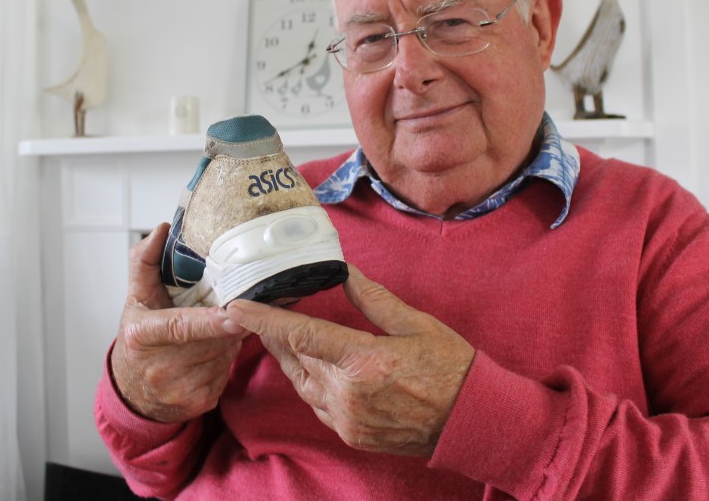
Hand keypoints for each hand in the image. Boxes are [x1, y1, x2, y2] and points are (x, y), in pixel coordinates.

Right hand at [110, 223, 245, 422]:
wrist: (132, 390)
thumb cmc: (139, 337)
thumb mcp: (137, 298)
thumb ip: (145, 261)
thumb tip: (162, 229)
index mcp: (141, 336)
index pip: (180, 327)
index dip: (209, 321)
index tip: (233, 314)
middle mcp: (158, 368)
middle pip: (211, 339)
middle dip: (223, 323)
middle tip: (221, 312)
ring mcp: (177, 390)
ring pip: (223, 355)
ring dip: (225, 341)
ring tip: (210, 334)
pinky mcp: (196, 404)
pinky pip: (225, 374)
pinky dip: (223, 362)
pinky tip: (209, 356)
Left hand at [226, 265, 474, 456]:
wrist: (471, 422)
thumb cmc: (451, 369)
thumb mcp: (416, 325)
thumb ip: (374, 301)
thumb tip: (347, 274)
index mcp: (364, 362)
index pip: (301, 335)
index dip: (265, 320)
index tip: (238, 306)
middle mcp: (348, 394)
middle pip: (296, 358)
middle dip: (277, 334)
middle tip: (261, 311)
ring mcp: (348, 419)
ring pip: (302, 383)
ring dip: (291, 359)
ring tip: (282, 335)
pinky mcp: (351, 434)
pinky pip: (317, 404)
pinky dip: (311, 382)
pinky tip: (314, 366)